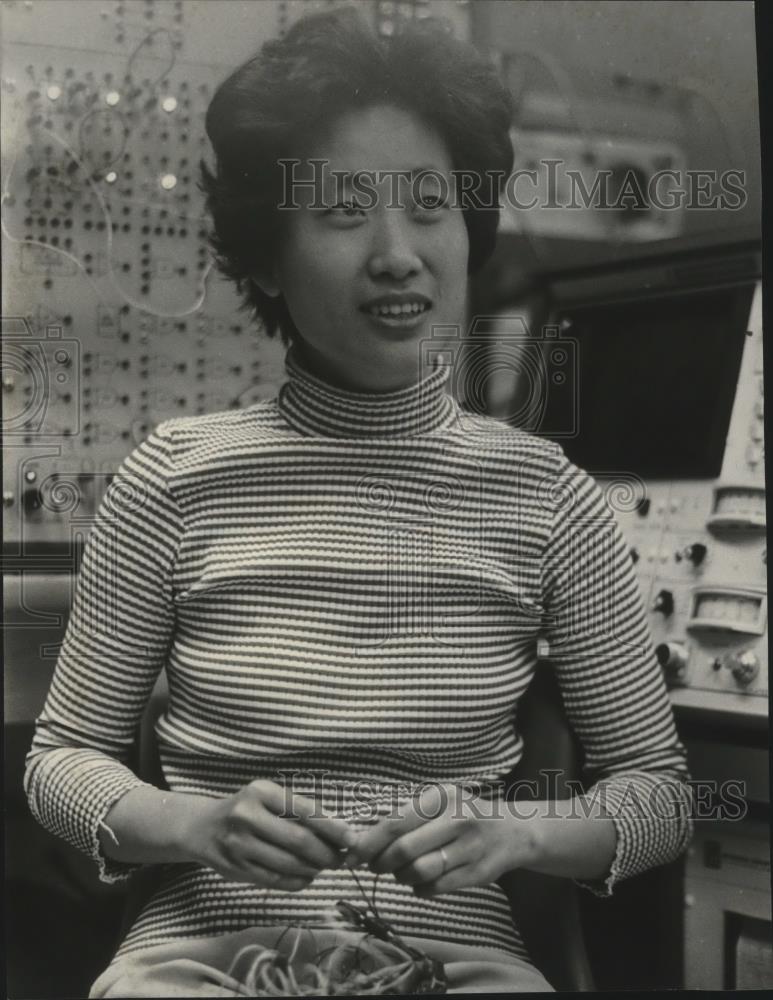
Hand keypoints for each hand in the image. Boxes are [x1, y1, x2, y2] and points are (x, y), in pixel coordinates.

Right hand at [185, 779, 357, 890]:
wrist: (202, 827)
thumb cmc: (246, 808)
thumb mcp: (267, 797)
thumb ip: (297, 810)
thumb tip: (339, 831)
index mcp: (260, 792)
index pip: (304, 811)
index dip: (332, 827)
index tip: (351, 838)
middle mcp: (247, 816)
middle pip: (298, 841)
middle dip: (326, 853)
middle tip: (341, 859)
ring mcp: (239, 845)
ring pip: (288, 864)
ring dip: (313, 869)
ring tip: (325, 867)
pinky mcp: (235, 869)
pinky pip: (275, 880)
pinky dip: (297, 881)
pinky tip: (307, 876)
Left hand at [345, 783, 537, 896]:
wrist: (511, 832)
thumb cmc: (463, 816)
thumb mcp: (438, 804)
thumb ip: (405, 818)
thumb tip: (361, 839)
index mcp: (442, 797)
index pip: (395, 822)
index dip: (368, 842)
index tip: (351, 855)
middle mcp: (457, 819)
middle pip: (404, 850)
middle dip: (381, 863)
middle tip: (374, 866)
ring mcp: (470, 847)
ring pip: (419, 872)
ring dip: (401, 877)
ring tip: (401, 871)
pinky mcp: (478, 873)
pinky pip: (435, 888)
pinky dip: (420, 888)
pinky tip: (421, 880)